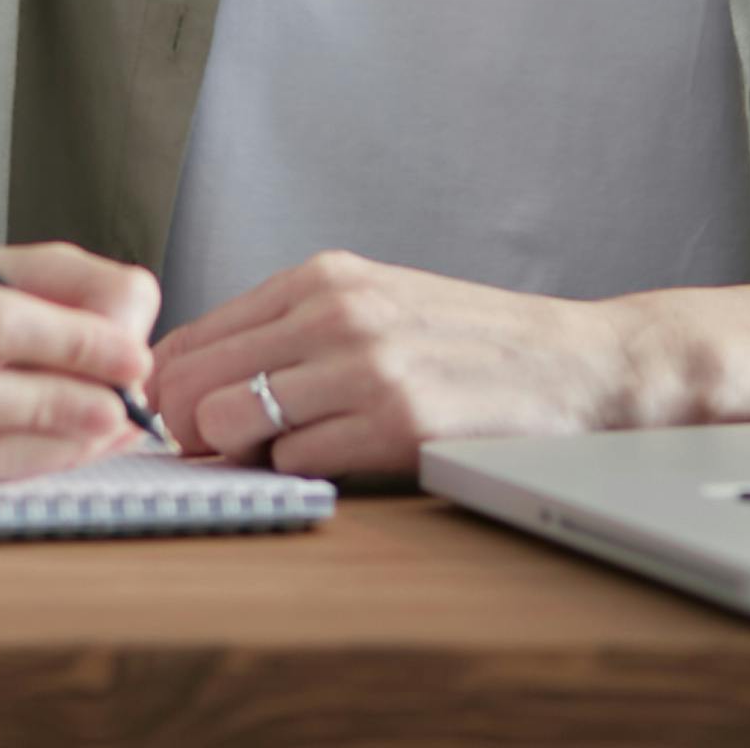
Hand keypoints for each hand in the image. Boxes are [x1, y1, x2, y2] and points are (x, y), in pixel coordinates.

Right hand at [0, 235, 161, 494]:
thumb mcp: (9, 263)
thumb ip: (81, 285)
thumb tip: (129, 338)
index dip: (69, 342)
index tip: (132, 358)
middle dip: (56, 405)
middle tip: (122, 409)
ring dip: (51, 447)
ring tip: (106, 430)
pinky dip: (28, 468)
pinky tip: (69, 447)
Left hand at [144, 250, 645, 481]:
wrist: (579, 367)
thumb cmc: (472, 346)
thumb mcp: (376, 308)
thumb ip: (289, 336)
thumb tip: (184, 393)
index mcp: (324, 278)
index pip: (187, 340)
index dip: (170, 397)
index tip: (190, 426)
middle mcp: (335, 310)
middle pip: (189, 384)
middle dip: (195, 431)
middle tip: (235, 450)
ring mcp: (365, 363)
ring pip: (229, 423)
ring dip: (252, 452)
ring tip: (305, 446)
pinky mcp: (396, 420)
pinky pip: (295, 461)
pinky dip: (309, 471)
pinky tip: (355, 455)